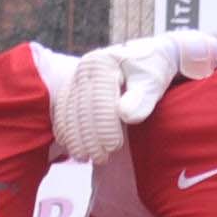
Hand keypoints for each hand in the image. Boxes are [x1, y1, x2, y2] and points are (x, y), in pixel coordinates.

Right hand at [54, 31, 216, 160]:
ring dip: (74, 137)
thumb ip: (142, 98)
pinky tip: (70, 146)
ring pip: (68, 111)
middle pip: (80, 107)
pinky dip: (66, 130)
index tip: (113, 147)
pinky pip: (63, 111)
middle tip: (100, 158)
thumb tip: (125, 115)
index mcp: (102, 63)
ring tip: (84, 158)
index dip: (104, 126)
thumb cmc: (153, 70)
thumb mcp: (153, 82)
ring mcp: (76, 77)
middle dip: (88, 136)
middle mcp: (84, 68)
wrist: (148, 57)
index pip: (99, 100)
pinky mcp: (73, 88)